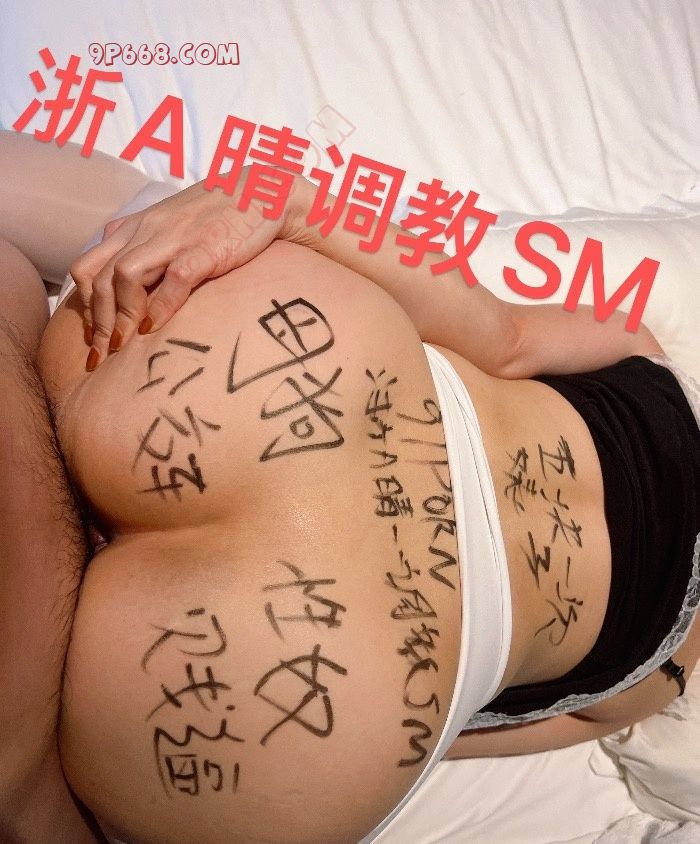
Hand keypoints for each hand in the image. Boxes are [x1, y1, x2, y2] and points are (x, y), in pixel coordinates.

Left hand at [70, 169, 310, 369]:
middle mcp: (146, 231)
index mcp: (135, 227)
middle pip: (98, 278)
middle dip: (96, 323)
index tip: (95, 338)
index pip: (88, 268)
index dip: (85, 308)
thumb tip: (132, 289)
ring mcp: (173, 238)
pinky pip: (172, 280)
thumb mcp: (173, 229)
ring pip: (123, 277)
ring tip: (123, 346)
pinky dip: (159, 308)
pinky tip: (154, 329)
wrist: (265, 194)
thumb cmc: (221, 217)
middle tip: (101, 356)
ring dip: (119, 317)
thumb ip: (148, 251)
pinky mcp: (204, 249)